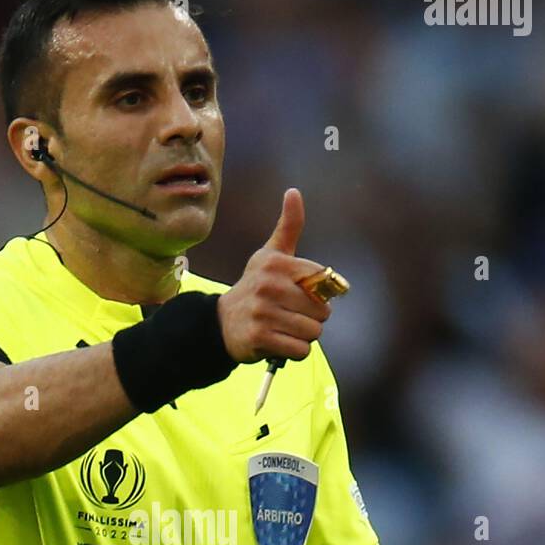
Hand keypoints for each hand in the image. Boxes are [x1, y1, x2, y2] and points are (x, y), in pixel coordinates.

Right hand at [216, 188, 331, 364]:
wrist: (222, 322)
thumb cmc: (255, 287)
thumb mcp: (269, 254)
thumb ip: (288, 226)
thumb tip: (293, 192)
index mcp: (276, 263)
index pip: (323, 281)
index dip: (319, 293)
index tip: (301, 293)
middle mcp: (268, 285)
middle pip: (322, 311)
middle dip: (313, 318)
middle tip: (291, 315)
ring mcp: (262, 312)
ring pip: (312, 332)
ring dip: (304, 336)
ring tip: (285, 328)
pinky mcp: (259, 337)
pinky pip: (299, 350)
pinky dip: (295, 351)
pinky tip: (279, 342)